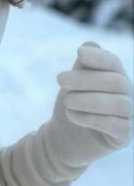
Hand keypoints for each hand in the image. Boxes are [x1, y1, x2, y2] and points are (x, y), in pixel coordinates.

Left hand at [0, 41, 131, 185]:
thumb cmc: (70, 106)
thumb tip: (90, 45)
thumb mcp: (72, 84)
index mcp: (116, 78)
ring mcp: (129, 117)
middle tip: (59, 78)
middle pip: (116, 82)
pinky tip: (72, 115)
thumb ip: (83, 66)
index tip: (79, 53)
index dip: (100, 57)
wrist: (62, 140)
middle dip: (86, 79)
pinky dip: (93, 118)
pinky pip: (117, 125)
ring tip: (66, 101)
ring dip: (89, 100)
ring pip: (119, 103)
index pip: (114, 63)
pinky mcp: (123, 137)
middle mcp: (127, 95)